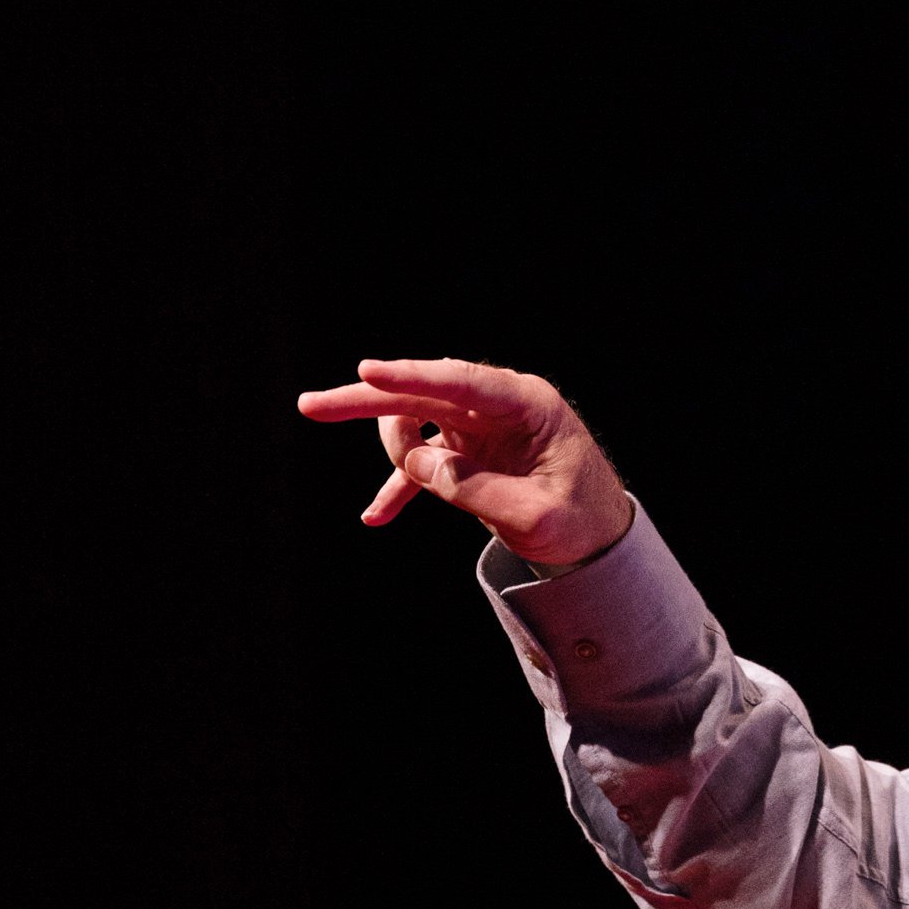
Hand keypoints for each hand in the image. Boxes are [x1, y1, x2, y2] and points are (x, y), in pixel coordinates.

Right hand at [296, 359, 632, 564]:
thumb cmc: (580, 522)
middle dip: (367, 400)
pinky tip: (376, 514)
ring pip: (415, 422)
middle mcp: (502, 405)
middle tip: (311, 406)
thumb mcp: (535, 516)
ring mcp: (482, 425)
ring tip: (389, 501)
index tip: (368, 370)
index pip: (463, 382)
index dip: (413, 377)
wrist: (598, 538)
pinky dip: (400, 486)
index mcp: (530, 406)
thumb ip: (477, 490)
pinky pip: (423, 462)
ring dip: (390, 453)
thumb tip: (421, 463)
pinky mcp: (469, 449)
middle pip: (424, 394)